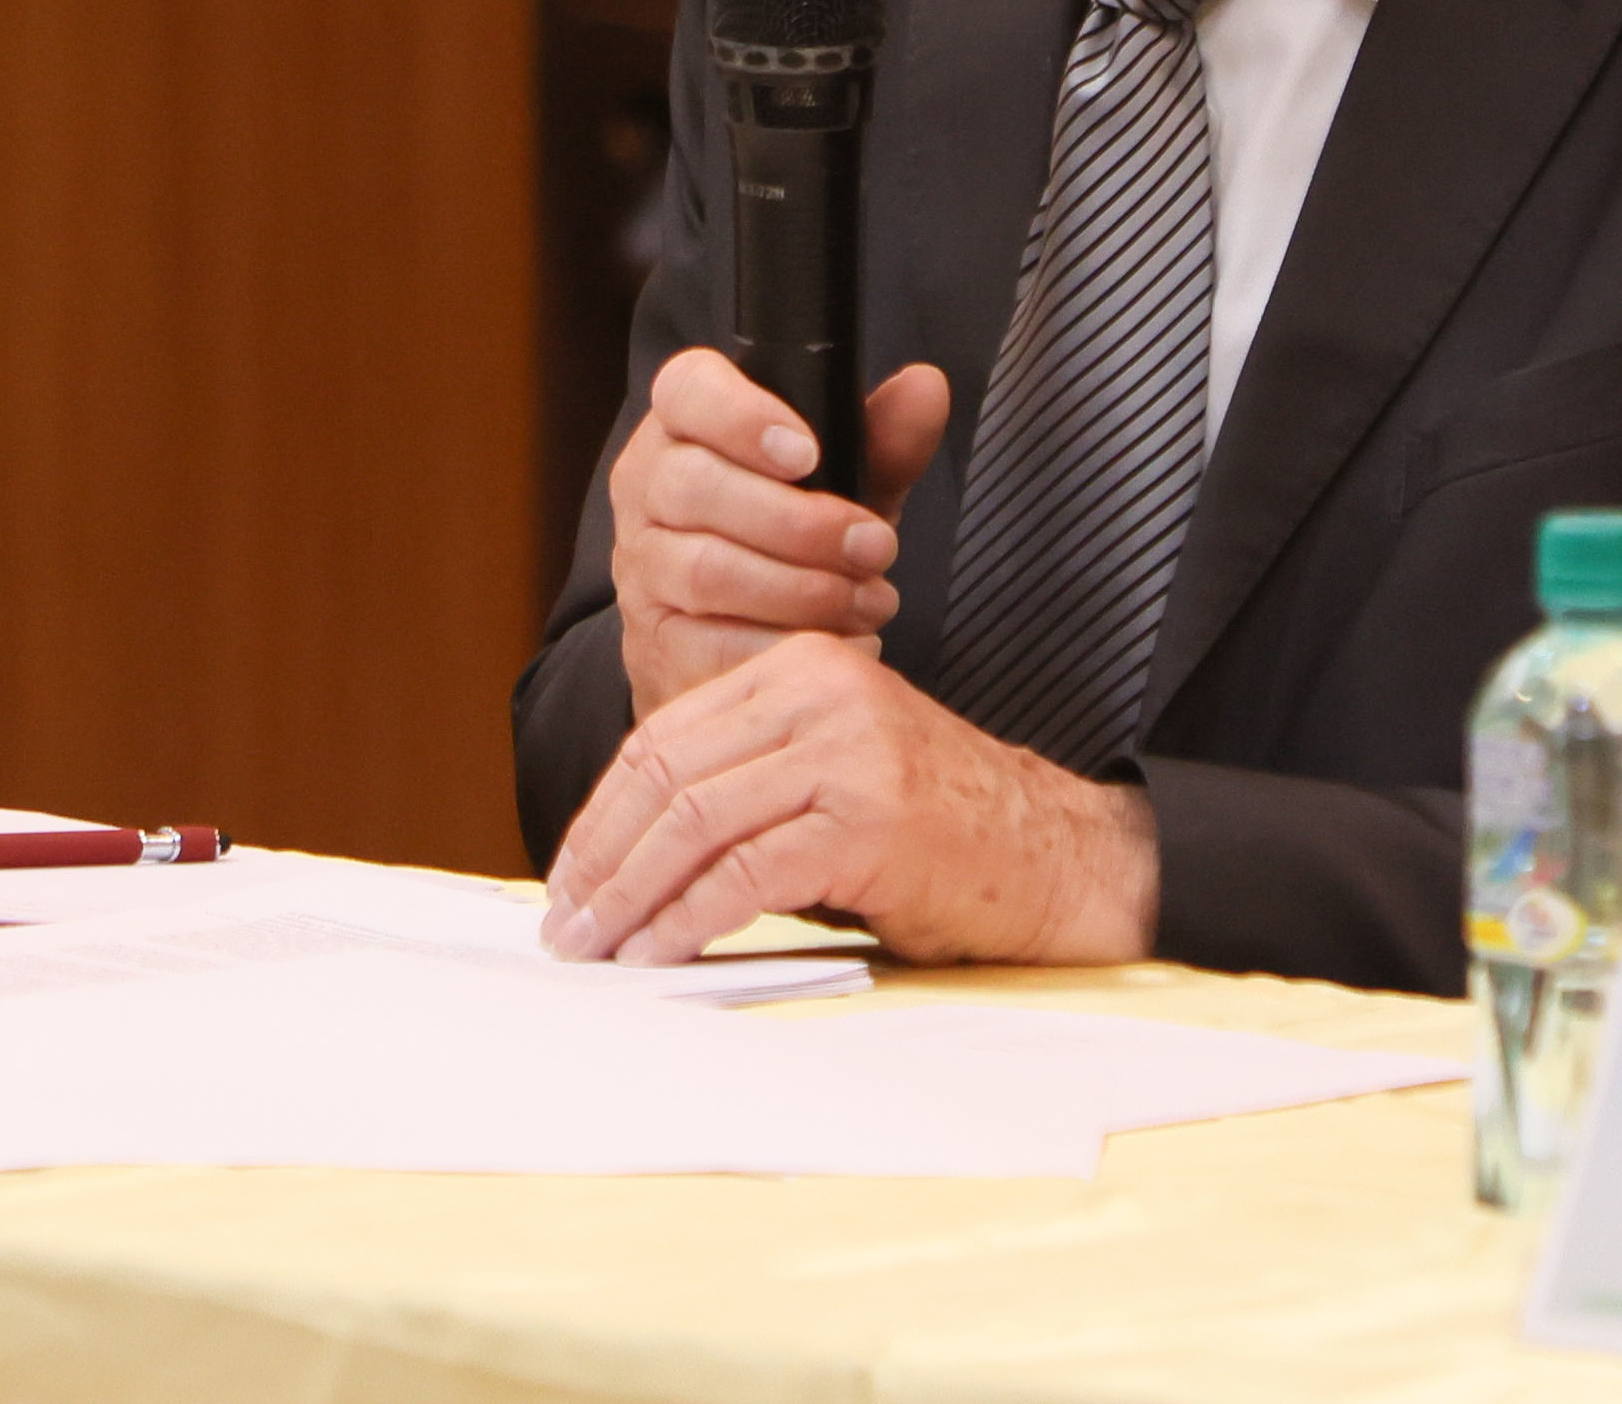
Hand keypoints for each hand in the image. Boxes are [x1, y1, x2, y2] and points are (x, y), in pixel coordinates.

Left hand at [542, 630, 1157, 968]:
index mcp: (802, 669)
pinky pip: (745, 873)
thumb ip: (747, 786)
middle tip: (564, 925)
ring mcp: (846, 751)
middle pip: (667, 774)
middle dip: (601, 858)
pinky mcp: (866, 819)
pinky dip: (687, 919)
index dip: (602, 813)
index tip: (569, 877)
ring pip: (694, 821)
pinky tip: (658, 953)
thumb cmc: (940, 837)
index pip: (664, 736)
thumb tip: (627, 856)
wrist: (1057, 860)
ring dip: (629, 896)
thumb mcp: (832, 777)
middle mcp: (820, 692)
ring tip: (595, 950)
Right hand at [611, 347, 949, 717]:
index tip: (808, 453)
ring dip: (802, 589)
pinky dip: (783, 646)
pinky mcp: (654, 642)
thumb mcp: (843, 482)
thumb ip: (883, 439)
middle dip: (800, 521)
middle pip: (697, 487)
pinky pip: (711, 645)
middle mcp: (648, 486)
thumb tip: (926, 388)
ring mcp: (643, 567)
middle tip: (876, 546)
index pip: (687, 389)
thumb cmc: (791, 537)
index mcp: (685, 425)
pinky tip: (839, 642)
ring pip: (706, 570)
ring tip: (868, 599)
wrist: (737, 635)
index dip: (742, 416)